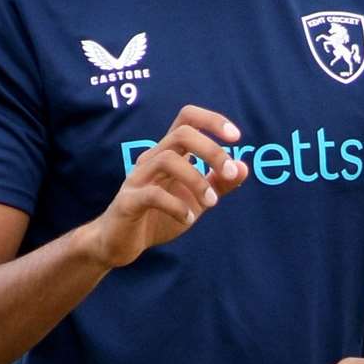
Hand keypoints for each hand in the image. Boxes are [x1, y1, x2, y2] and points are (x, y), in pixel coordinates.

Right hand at [89, 105, 248, 268]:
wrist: (119, 243)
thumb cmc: (158, 216)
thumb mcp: (196, 200)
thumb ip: (218, 184)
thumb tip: (244, 167)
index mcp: (168, 153)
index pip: (187, 119)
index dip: (213, 120)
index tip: (237, 137)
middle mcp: (151, 158)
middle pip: (182, 133)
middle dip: (212, 150)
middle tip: (230, 172)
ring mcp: (137, 178)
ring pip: (169, 160)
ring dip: (197, 180)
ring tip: (211, 202)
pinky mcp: (127, 202)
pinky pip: (152, 195)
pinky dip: (176, 206)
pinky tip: (187, 219)